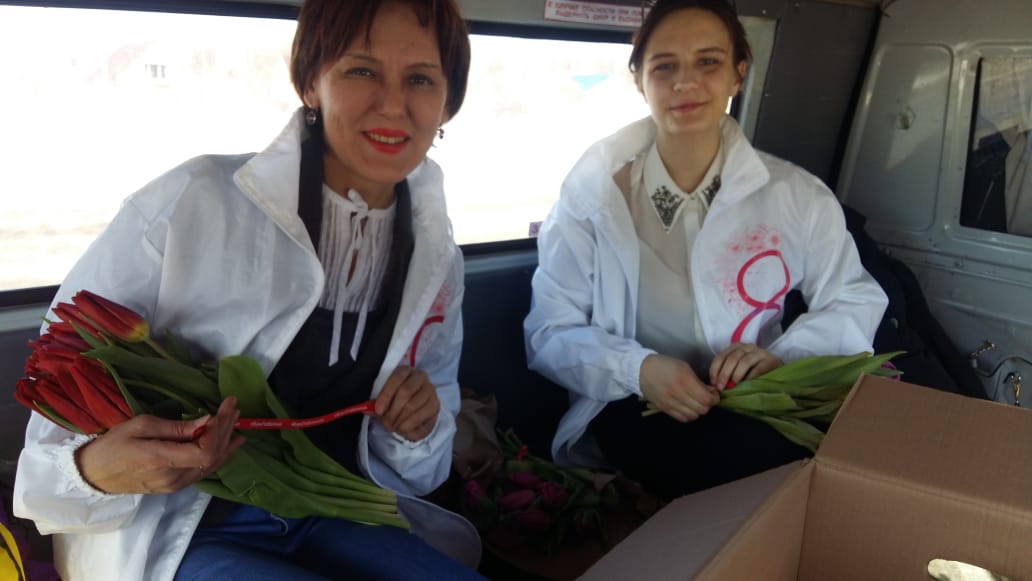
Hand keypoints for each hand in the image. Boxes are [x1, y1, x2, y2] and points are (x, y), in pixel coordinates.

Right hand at [75, 397, 244, 493]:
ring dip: (227, 442)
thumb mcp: (140, 426)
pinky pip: (203, 470)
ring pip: (211, 466)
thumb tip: (206, 421)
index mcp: (162, 461)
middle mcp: (173, 478)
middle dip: (227, 430)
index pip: (206, 450)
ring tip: (237, 422)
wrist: (92, 475)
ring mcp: (175, 485)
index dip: (221, 428)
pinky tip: (229, 444)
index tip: (226, 406)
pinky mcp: (175, 486)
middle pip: (213, 457)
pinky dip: (218, 455)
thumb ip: (176, 427)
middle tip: (235, 408)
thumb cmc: (112, 445)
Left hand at [374, 365, 439, 441]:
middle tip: (386, 423)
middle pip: (405, 391)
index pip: (396, 378)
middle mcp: (420, 377)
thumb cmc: (398, 404)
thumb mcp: (385, 402)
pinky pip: (419, 416)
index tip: (378, 410)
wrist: (416, 414)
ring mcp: (430, 390)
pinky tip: (403, 428)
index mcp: (405, 371)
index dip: (386, 395)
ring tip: (393, 427)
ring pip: (412, 405)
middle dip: (393, 410)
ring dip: (399, 419)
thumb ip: (376, 404)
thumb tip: (365, 409)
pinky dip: (407, 425)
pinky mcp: (435, 404)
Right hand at [639, 354, 719, 421]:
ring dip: (698, 410)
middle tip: (706, 397)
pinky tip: (688, 407)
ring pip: (693, 416)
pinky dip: (689, 415)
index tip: (713, 393)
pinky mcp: (665, 409)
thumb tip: (709, 392)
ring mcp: (670, 403)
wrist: (642, 370)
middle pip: (702, 409)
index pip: (707, 399)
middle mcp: (678, 394)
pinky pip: (683, 418)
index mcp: (685, 381)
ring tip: (696, 402)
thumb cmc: (665, 365)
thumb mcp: (684, 367)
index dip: (714, 398)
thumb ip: (698, 381)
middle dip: (708, 404)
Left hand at [710, 342, 782, 389]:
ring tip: (733, 385)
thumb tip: (715, 385)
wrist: (775, 369)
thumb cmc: (753, 370)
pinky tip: (746, 385)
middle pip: (732, 358)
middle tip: (721, 387)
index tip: (713, 383)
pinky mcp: (769, 360)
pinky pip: (758, 368)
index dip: (715, 370)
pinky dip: (750, 377)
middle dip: (724, 374)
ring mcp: (759, 353)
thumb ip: (728, 372)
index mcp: (736, 347)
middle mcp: (747, 347)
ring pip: (744, 361)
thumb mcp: (738, 368)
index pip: (721, 356)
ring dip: (736, 375)